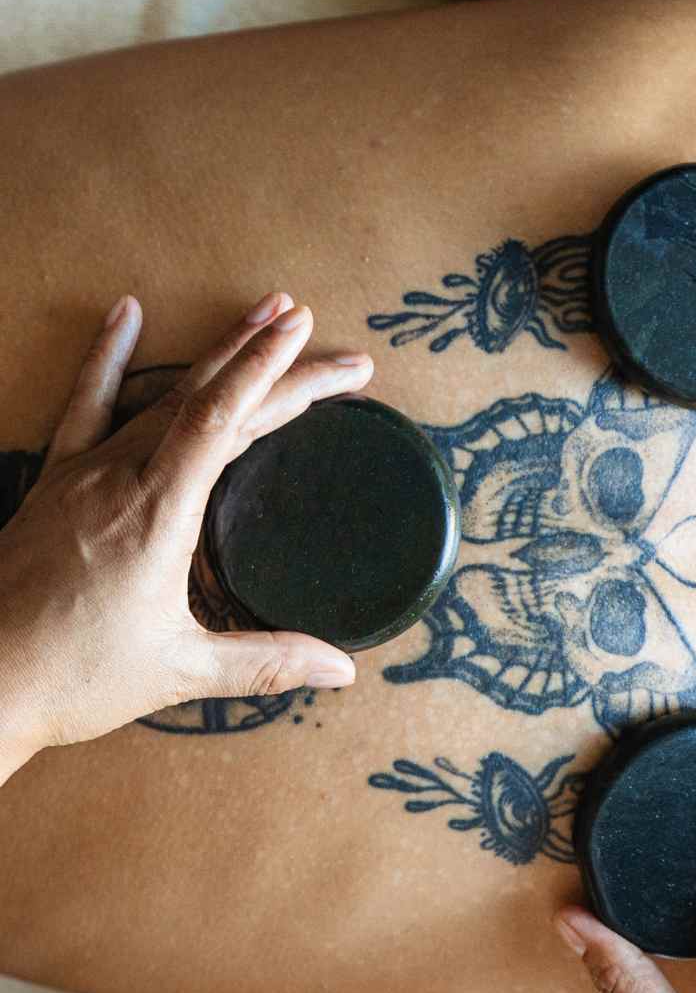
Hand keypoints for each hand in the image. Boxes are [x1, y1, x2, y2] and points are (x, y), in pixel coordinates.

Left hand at [0, 291, 373, 777]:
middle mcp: (117, 479)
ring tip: (264, 313)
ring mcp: (81, 474)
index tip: (304, 333)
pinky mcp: (54, 481)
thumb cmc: (71, 679)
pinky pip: (85, 403)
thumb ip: (268, 662)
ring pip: (159, 393)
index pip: (221, 421)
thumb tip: (344, 671)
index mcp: (156, 516)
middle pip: (206, 398)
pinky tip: (127, 313)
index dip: (267, 371)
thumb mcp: (180, 671)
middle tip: (325, 338)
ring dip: (217, 352)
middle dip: (271, 361)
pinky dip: (106, 356)